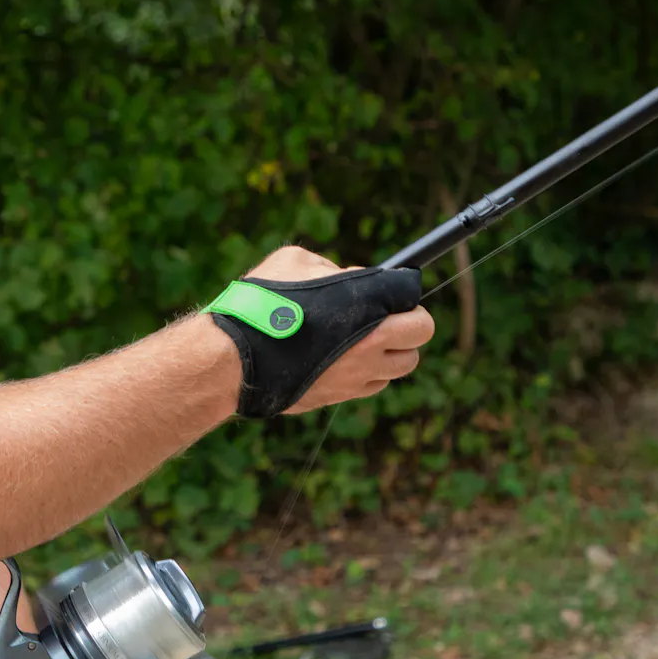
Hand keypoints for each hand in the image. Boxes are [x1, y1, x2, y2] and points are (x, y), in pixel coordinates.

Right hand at [245, 242, 434, 413]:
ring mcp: (359, 374)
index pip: (410, 291)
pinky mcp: (342, 396)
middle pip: (422, 331)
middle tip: (387, 315)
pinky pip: (374, 384)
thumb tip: (346, 278)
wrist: (235, 359)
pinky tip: (343, 360)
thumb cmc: (260, 304)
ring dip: (393, 350)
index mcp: (366, 302)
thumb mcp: (295, 262)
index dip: (401, 287)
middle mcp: (372, 341)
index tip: (388, 288)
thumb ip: (330, 268)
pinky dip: (370, 373)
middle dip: (410, 320)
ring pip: (404, 364)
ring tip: (365, 339)